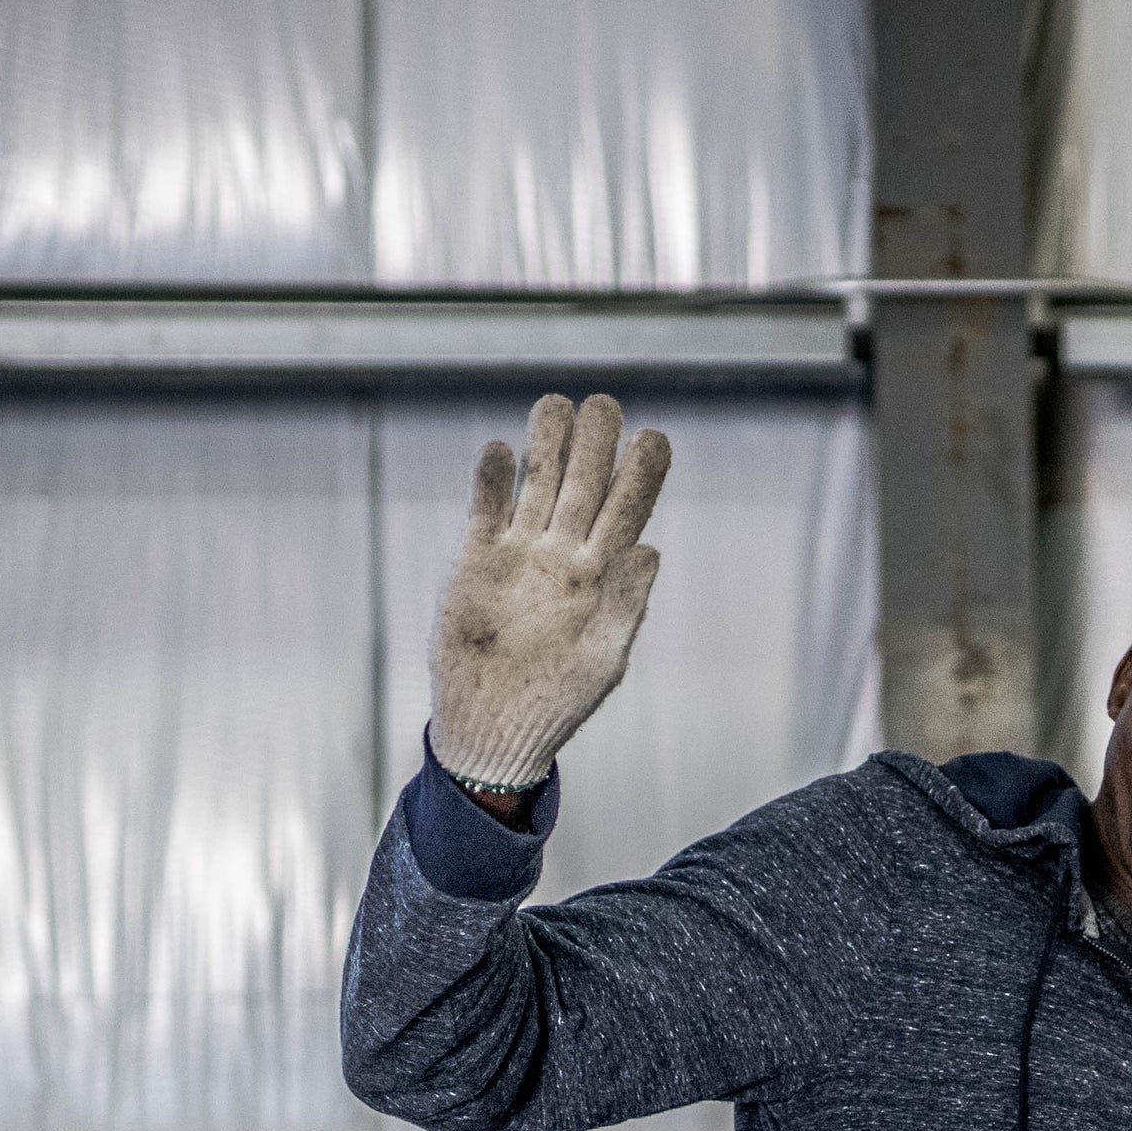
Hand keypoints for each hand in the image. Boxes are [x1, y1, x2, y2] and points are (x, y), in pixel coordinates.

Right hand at [428, 391, 671, 793]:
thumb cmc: (558, 701)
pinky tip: (498, 453)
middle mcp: (563, 553)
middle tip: (603, 404)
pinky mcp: (477, 561)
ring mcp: (520, 553)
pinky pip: (485, 510)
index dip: (642, 473)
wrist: (494, 726)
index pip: (628, 508)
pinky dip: (490, 481)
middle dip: (595, 442)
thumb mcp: (603, 659)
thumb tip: (651, 550)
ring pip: (537, 483)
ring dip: (546, 444)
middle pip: (584, 482)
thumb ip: (627, 605)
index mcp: (603, 574)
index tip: (654, 437)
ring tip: (555, 404)